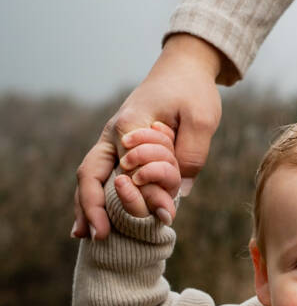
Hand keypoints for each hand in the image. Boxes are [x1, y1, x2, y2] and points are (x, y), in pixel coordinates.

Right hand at [72, 34, 228, 239]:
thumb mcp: (203, 119)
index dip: (144, 195)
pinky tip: (90, 223)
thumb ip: (191, 155)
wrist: (183, 69)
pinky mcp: (119, 147)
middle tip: (100, 236)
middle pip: (92, 172)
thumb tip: (179, 194)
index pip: (130, 169)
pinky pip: (100, 175)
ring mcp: (112, 140)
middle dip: (93, 206)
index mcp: (131, 123)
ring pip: (90, 176)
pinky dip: (93, 197)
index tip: (165, 214)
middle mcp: (114, 133)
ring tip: (85, 237)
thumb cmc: (193, 91)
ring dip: (86, 206)